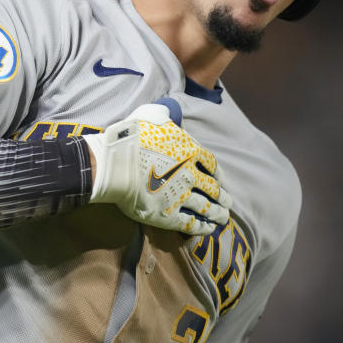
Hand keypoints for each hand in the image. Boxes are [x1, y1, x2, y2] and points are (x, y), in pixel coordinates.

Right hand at [82, 104, 231, 234]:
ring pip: (206, 207)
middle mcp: (190, 174)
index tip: (220, 180)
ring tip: (223, 218)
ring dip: (217, 213)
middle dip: (222, 196)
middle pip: (213, 188)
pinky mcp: (168, 215)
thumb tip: (170, 113)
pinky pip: (190, 224)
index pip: (212, 164)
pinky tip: (208, 229)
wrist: (114, 164)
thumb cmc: (130, 137)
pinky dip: (202, 228)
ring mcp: (181, 196)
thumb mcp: (152, 114)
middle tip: (227, 202)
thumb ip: (166, 114)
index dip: (218, 174)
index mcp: (190, 151)